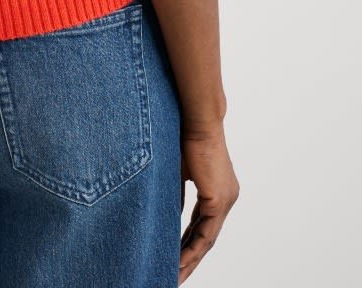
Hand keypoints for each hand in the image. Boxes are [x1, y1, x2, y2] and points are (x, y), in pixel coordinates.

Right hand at [178, 119, 239, 283]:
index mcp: (217, 190)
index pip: (201, 225)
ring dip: (189, 260)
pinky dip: (191, 249)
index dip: (188, 243)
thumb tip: (166, 214)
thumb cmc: (183, 135)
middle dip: (188, 259)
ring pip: (206, 240)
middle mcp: (225, 198)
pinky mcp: (219, 200)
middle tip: (175, 276)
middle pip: (205, 238)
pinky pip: (205, 234)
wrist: (196, 119)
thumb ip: (175, 194)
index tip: (174, 256)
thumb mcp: (177, 171)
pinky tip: (179, 261)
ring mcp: (225, 200)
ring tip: (175, 276)